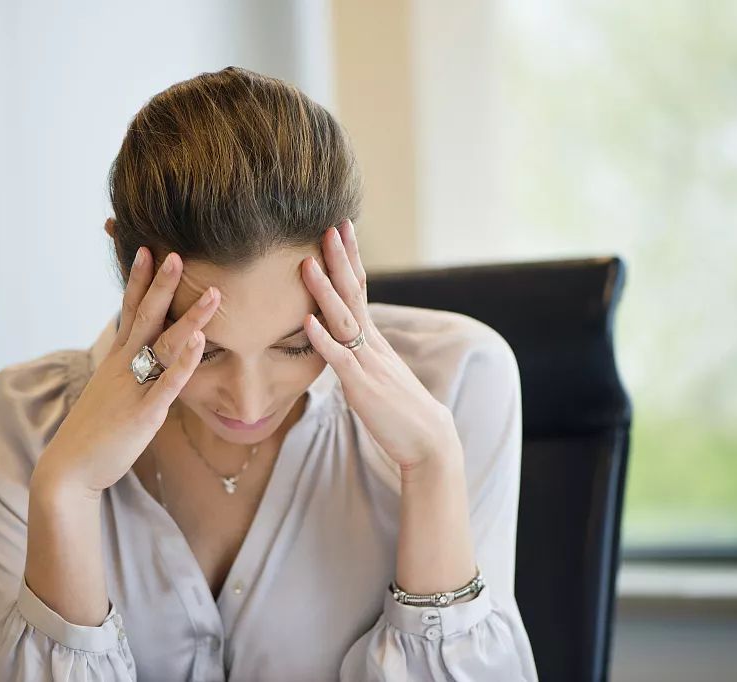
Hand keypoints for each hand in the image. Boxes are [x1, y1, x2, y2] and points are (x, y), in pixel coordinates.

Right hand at [33, 246, 221, 496]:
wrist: (69, 469)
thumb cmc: (95, 431)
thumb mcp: (112, 391)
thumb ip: (130, 371)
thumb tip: (148, 357)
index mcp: (116, 360)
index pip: (129, 310)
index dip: (138, 280)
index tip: (146, 249)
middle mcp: (124, 367)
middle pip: (146, 317)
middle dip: (161, 284)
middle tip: (176, 254)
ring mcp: (134, 388)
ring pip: (164, 345)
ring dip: (189, 318)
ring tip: (213, 294)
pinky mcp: (144, 413)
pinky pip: (167, 384)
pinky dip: (184, 362)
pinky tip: (199, 343)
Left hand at [300, 219, 456, 471]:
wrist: (429, 440)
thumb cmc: (400, 410)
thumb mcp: (376, 373)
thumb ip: (358, 354)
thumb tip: (340, 339)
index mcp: (373, 340)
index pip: (360, 289)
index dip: (349, 259)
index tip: (340, 228)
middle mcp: (371, 344)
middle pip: (353, 293)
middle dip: (340, 259)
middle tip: (331, 225)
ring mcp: (367, 364)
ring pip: (343, 320)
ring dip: (324, 291)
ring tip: (307, 263)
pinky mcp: (362, 387)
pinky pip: (339, 360)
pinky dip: (323, 339)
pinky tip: (308, 321)